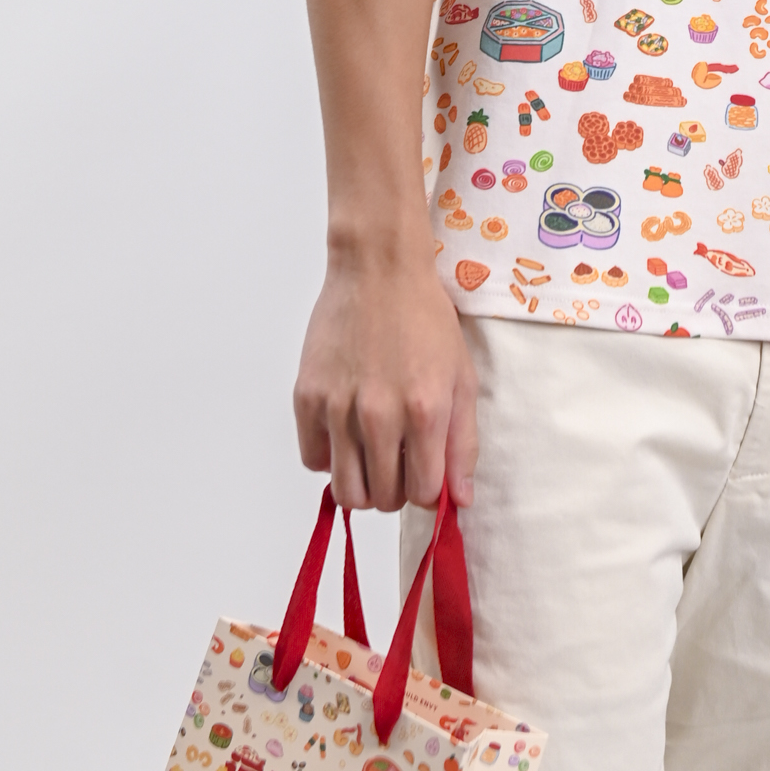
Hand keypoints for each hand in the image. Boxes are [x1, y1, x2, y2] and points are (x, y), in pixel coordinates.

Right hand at [293, 243, 478, 512]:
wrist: (379, 270)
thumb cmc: (425, 319)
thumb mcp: (462, 377)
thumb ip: (463, 443)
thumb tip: (458, 499)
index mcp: (425, 410)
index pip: (423, 493)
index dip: (427, 491)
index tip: (425, 474)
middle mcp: (380, 414)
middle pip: (383, 499)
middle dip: (395, 490)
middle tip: (398, 463)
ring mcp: (338, 407)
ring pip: (345, 491)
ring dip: (362, 485)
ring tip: (371, 457)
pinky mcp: (307, 397)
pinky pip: (313, 459)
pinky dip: (329, 457)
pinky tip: (345, 433)